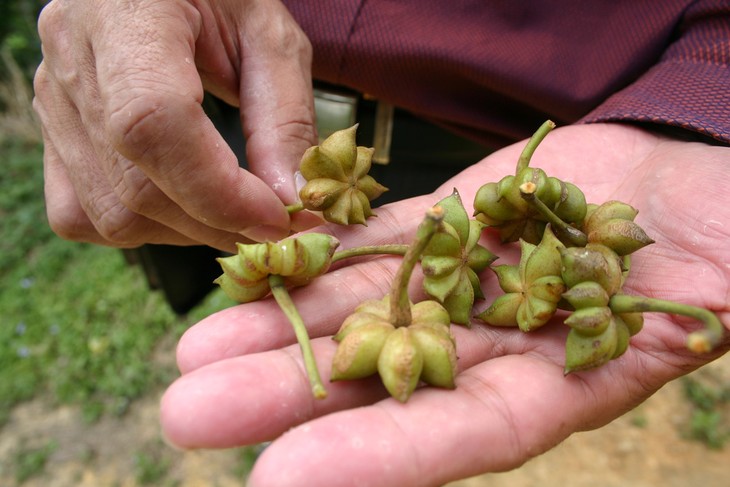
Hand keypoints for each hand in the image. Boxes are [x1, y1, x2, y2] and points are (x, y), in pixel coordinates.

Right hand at [33, 0, 316, 250]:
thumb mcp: (271, 37)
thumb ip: (284, 117)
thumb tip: (290, 204)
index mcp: (126, 13)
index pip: (153, 123)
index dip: (219, 190)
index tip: (277, 217)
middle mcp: (72, 56)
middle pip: (135, 186)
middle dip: (218, 223)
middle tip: (273, 224)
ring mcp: (53, 99)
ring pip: (110, 214)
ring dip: (186, 231)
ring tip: (234, 211)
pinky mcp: (52, 133)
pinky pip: (82, 215)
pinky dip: (142, 228)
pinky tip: (183, 205)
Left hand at [159, 124, 729, 485]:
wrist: (686, 189)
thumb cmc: (714, 252)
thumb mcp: (699, 312)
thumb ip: (648, 345)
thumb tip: (670, 348)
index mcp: (547, 388)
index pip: (453, 435)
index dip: (373, 460)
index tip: (281, 480)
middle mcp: (483, 346)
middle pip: (375, 377)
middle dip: (284, 396)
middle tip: (187, 413)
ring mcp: (455, 283)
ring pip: (355, 308)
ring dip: (276, 326)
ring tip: (191, 351)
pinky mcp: (443, 227)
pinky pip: (373, 241)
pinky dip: (315, 253)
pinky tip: (254, 262)